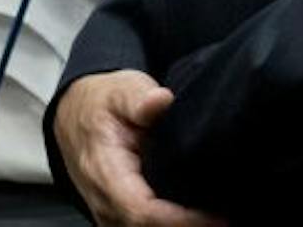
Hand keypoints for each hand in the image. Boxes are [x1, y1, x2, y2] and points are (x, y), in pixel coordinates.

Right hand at [55, 72, 226, 226]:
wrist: (75, 115)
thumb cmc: (102, 104)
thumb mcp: (121, 89)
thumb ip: (139, 97)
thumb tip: (160, 101)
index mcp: (104, 171)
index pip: (142, 211)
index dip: (182, 220)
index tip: (218, 216)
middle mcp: (104, 202)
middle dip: (188, 226)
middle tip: (226, 218)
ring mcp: (109, 215)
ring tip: (216, 218)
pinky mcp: (118, 219)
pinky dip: (171, 224)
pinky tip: (197, 217)